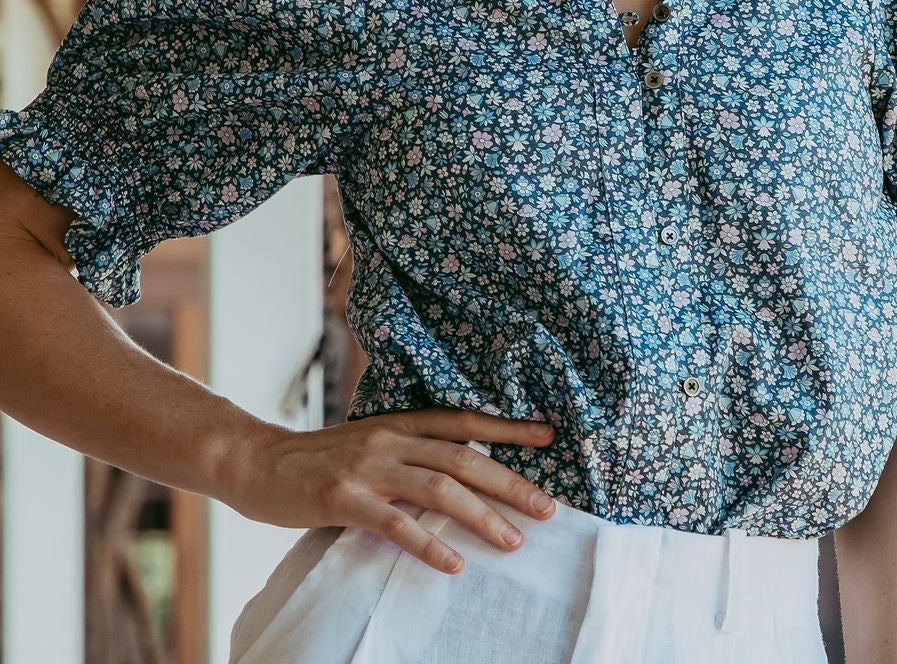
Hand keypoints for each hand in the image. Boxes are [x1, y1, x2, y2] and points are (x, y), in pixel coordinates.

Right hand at [224, 407, 558, 573]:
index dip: (507, 427)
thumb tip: (458, 476)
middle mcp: (390, 439)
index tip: (549, 436)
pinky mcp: (342, 497)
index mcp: (400, 424)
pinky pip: (394, 523)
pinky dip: (428, 545)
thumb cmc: (320, 459)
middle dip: (510, 482)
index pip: (464, 421)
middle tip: (548, 508)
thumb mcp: (371, 444)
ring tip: (514, 542)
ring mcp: (367, 467)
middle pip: (463, 458)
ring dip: (481, 516)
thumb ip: (409, 454)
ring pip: (438, 488)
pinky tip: (453, 565)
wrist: (257, 462)